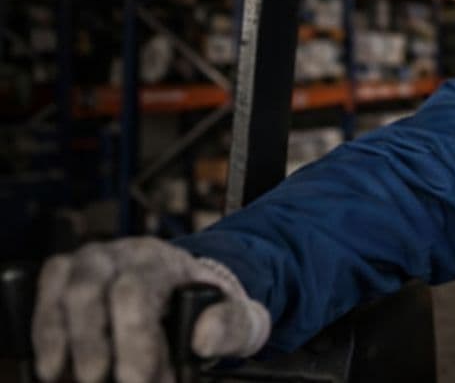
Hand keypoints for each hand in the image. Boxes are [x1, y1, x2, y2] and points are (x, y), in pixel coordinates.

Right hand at [33, 236, 269, 382]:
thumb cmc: (213, 311)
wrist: (192, 293)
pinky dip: (45, 334)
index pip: (137, 290)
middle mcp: (124, 255)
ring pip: (64, 291)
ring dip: (61, 341)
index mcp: (168, 261)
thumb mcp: (239, 318)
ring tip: (68, 380)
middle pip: (90, 290)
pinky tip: (53, 368)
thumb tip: (203, 339)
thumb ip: (231, 327)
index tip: (137, 380)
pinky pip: (45, 297)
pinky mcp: (67, 278)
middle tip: (100, 382)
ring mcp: (92, 263)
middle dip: (90, 344)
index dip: (132, 339)